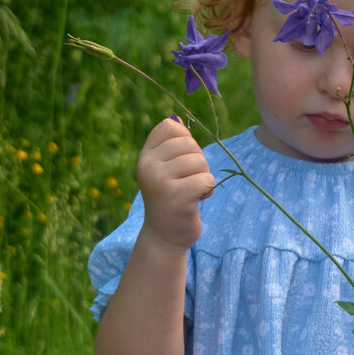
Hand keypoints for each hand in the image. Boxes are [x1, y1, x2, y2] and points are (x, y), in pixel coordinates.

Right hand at [136, 117, 214, 250]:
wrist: (164, 236)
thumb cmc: (170, 199)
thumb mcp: (165, 169)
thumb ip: (171, 146)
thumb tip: (177, 118)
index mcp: (145, 156)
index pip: (170, 126)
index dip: (185, 140)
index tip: (181, 161)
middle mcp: (148, 165)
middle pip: (190, 144)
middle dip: (198, 162)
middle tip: (188, 181)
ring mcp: (160, 181)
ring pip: (200, 162)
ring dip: (203, 177)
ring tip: (191, 192)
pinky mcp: (176, 196)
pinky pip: (206, 179)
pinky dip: (208, 190)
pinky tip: (197, 200)